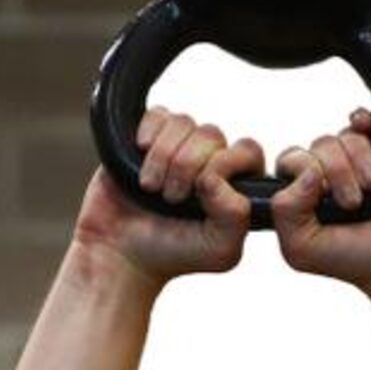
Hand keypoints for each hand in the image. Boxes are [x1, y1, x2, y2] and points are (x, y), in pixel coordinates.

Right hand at [72, 109, 265, 289]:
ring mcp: (180, 147)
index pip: (248, 150)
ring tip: (151, 188)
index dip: (225, 165)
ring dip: (163, 157)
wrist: (122, 253)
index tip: (201, 193)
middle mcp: (211, 161)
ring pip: (184, 123)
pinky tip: (138, 156)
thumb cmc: (175, 254)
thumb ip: (236, 217)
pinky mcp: (149, 137)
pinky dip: (149, 135)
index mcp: (236, 184)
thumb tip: (215, 176)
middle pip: (212, 134)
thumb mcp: (219, 249)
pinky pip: (158, 115)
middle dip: (187, 166)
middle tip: (171, 198)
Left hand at [271, 109, 370, 293]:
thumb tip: (306, 169)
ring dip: (359, 161)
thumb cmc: (356, 260)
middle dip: (335, 171)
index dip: (302, 171)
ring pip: (343, 137)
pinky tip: (368, 130)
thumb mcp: (302, 250)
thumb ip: (284, 212)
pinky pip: (362, 121)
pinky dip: (362, 121)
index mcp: (301, 198)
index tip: (325, 199)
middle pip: (316, 147)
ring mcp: (355, 164)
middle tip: (353, 203)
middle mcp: (325, 179)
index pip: (288, 162)